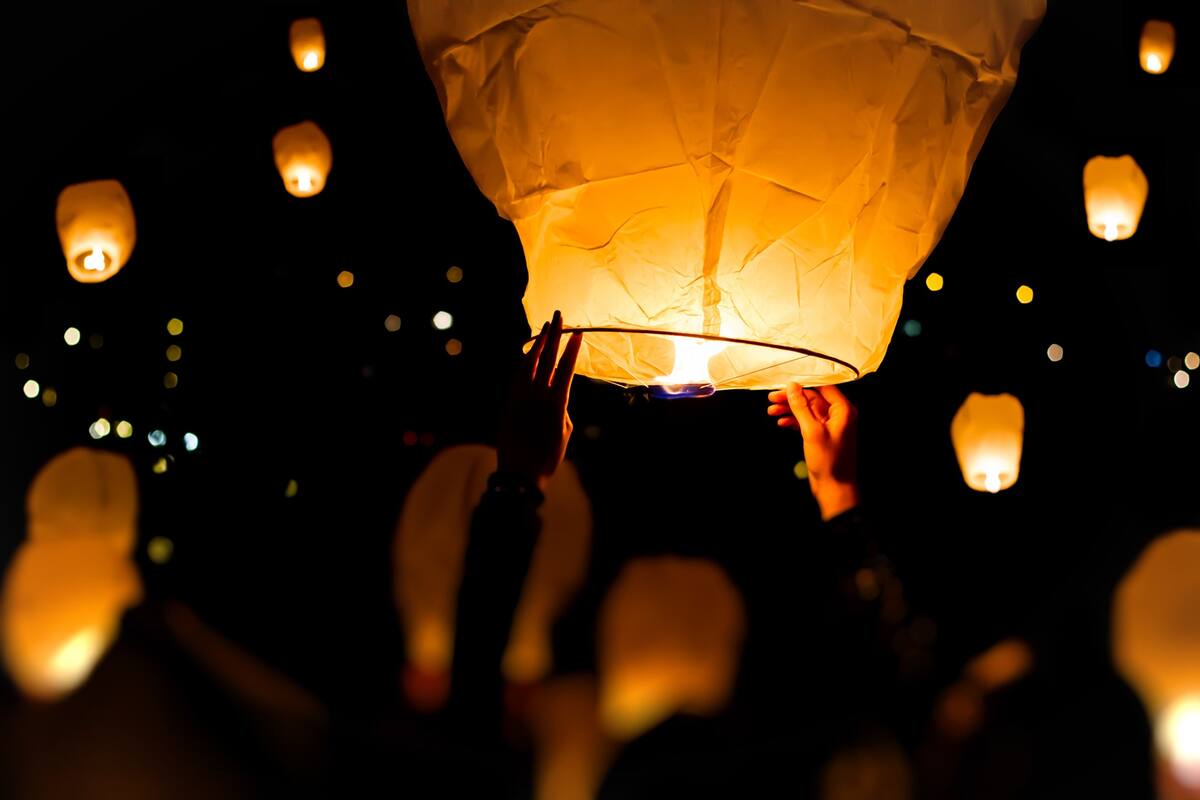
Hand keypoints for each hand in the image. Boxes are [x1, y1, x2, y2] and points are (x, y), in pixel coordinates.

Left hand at [497, 311, 582, 489]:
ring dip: (537, 344)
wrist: (520, 473)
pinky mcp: (509, 402)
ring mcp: (522, 398)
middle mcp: (539, 396)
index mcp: (557, 404)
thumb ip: (562, 410)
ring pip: (530, 363)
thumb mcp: (565, 433)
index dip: (572, 349)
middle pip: (548, 359)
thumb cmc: (548, 457)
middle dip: (555, 336)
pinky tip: (529, 352)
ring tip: (544, 328)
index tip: (578, 332)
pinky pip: (518, 376)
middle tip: (559, 316)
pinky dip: (525, 362)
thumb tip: (558, 396)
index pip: (566, 369)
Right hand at [767, 382, 858, 519]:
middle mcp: (839, 415)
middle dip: (792, 398)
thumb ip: (801, 407)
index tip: (786, 383)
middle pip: (813, 398)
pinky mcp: (822, 436)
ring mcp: (830, 426)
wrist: (834, 488)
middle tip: (773, 398)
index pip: (823, 387)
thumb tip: (792, 387)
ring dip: (790, 410)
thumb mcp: (811, 431)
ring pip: (807, 410)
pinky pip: (807, 422)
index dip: (804, 383)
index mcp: (843, 410)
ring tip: (772, 410)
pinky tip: (781, 422)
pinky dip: (794, 421)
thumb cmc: (829, 462)